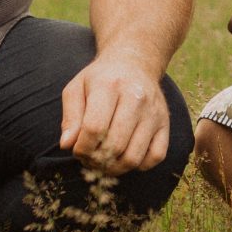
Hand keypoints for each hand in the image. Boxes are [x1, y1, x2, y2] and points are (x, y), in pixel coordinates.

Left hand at [59, 52, 169, 173]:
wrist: (134, 63)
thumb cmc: (100, 80)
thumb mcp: (76, 89)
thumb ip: (70, 117)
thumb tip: (67, 145)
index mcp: (110, 86)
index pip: (94, 128)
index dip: (82, 147)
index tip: (77, 150)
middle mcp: (137, 98)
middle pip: (114, 145)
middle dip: (96, 160)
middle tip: (89, 158)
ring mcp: (154, 112)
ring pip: (134, 157)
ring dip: (114, 168)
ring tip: (103, 161)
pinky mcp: (165, 123)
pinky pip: (156, 156)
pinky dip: (139, 165)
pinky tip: (125, 157)